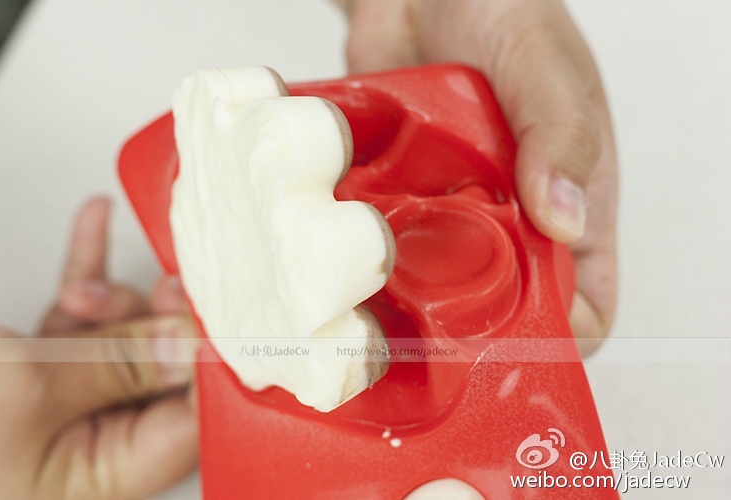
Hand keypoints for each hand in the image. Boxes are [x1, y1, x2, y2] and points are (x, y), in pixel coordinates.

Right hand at [0, 198, 198, 498]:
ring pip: (120, 341)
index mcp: (109, 475)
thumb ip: (119, 364)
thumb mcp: (29, 391)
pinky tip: (92, 223)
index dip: (214, 360)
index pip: (195, 417)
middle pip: (163, 371)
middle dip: (158, 323)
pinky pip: (75, 324)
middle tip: (168, 288)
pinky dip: (83, 275)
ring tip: (84, 289)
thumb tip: (190, 342)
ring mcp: (70, 410)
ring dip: (110, 302)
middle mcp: (96, 448)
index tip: (222, 310)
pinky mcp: (41, 379)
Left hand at [337, 0, 617, 352]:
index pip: (581, 305)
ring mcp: (445, 210)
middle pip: (494, 309)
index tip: (506, 336)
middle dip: (461, 318)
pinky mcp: (392, 192)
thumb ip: (561, 131)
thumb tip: (566, 217)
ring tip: (371, 262)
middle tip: (421, 302)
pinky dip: (357, 241)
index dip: (552, 334)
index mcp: (569, 206)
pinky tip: (337, 230)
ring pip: (425, 282)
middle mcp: (506, 220)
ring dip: (398, 281)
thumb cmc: (503, 10)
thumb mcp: (543, 64)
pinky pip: (374, 237)